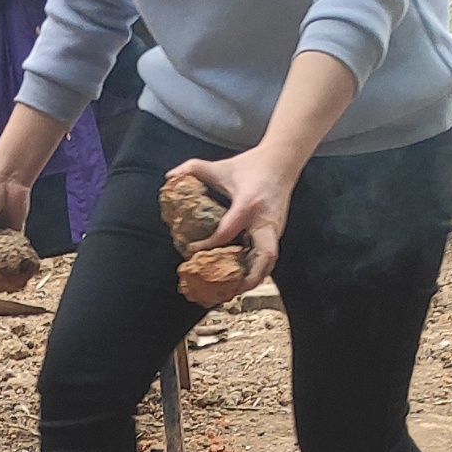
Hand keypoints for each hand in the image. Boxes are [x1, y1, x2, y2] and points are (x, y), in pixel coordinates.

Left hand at [172, 145, 300, 292]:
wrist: (282, 161)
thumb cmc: (250, 165)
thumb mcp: (221, 166)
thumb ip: (194, 169)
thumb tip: (169, 177)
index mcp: (248, 204)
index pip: (227, 231)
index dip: (209, 245)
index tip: (192, 251)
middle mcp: (265, 220)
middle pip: (265, 255)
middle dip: (250, 276)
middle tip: (229, 290)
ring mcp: (274, 227)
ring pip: (270, 260)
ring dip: (255, 277)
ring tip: (234, 290)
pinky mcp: (277, 232)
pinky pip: (269, 255)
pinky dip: (257, 268)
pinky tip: (241, 277)